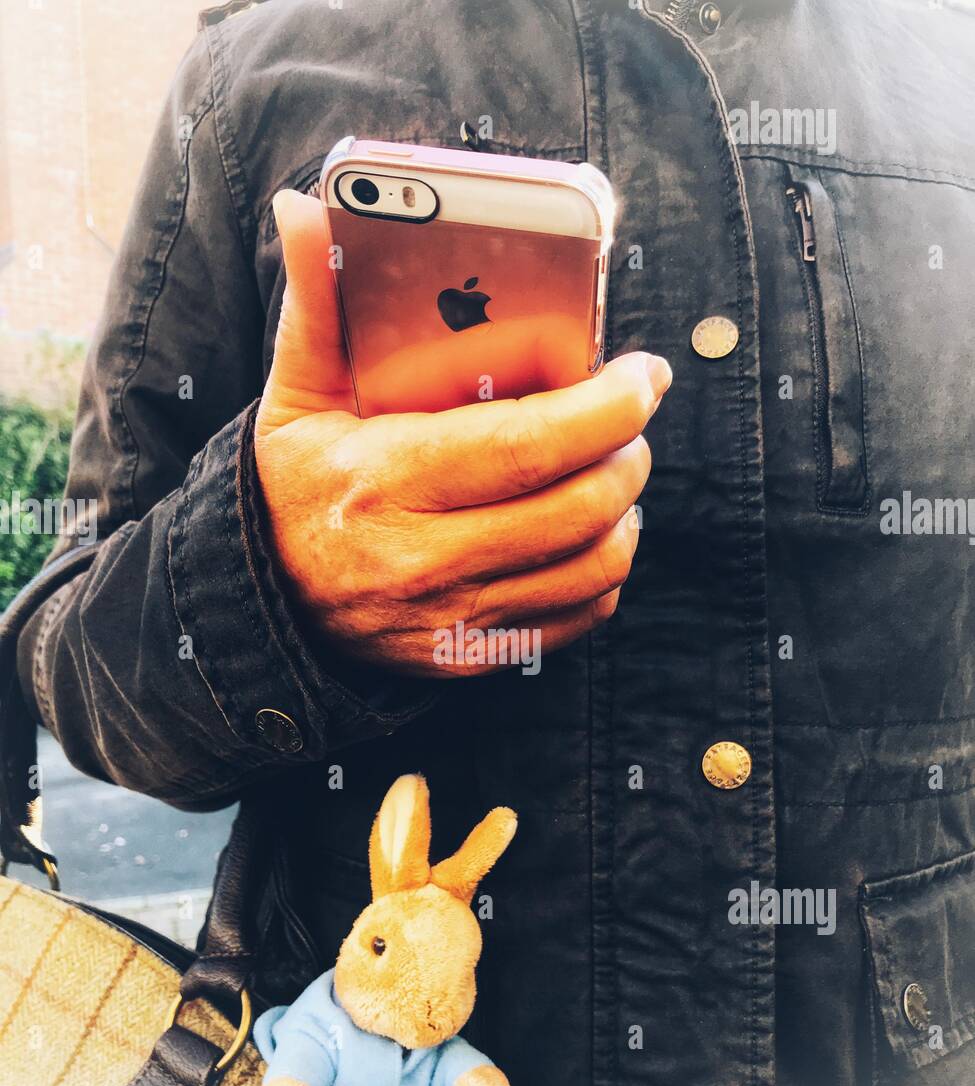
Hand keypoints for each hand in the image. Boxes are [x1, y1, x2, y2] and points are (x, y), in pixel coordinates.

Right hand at [254, 191, 671, 676]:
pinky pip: (576, 618)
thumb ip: (317, 303)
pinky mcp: (472, 654)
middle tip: (630, 417)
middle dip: (628, 453)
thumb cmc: (293, 484)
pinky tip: (589, 532)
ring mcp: (452, 616)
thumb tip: (307, 205)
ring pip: (591, 567)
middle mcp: (424, 559)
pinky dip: (603, 571)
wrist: (262, 598)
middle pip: (576, 506)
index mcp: (386, 480)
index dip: (605, 408)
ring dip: (624, 511)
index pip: (526, 446)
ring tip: (613, 470)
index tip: (642, 374)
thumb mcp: (296, 393)